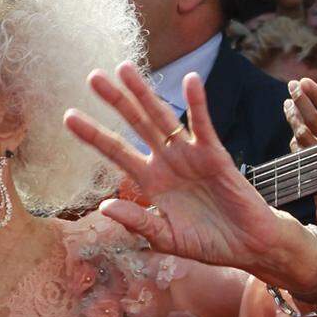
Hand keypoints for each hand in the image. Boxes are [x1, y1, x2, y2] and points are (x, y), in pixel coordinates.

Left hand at [65, 63, 294, 276]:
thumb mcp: (167, 238)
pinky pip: (203, 126)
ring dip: (145, 93)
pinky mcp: (215, 155)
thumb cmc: (207, 243)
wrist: (248, 247)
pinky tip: (190, 81)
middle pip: (134, 124)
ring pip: (162, 117)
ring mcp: (189, 155)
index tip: (68, 116)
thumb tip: (104, 206)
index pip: (115, 151)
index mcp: (149, 181)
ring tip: (125, 68)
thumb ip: (138, 223)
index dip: (93, 134)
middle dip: (115, 100)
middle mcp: (165, 162)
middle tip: (93, 76)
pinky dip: (197, 103)